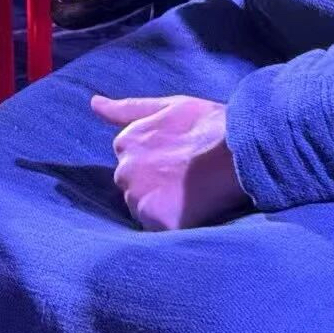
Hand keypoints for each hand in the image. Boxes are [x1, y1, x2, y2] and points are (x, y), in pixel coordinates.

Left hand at [92, 93, 250, 229]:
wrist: (240, 149)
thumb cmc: (208, 124)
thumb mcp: (167, 105)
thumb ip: (126, 108)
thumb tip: (94, 103)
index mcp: (125, 142)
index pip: (130, 163)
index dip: (155, 165)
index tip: (177, 162)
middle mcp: (125, 171)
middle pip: (133, 188)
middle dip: (154, 187)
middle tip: (185, 181)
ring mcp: (140, 197)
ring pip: (143, 210)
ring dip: (161, 207)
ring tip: (190, 195)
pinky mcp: (157, 221)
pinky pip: (158, 230)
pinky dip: (171, 225)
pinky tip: (191, 211)